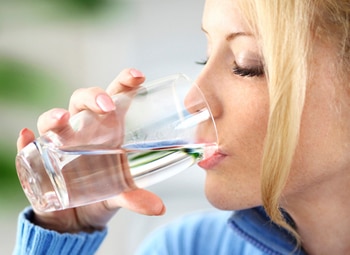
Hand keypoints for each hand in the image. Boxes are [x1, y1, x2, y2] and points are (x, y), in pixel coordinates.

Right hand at [16, 68, 165, 232]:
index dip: (125, 82)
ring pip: (54, 119)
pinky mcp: (42, 159)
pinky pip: (30, 146)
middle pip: (83, 100)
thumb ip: (137, 198)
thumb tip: (159, 208)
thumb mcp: (122, 193)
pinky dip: (27, 141)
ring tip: (61, 119)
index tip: (138, 76)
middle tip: (106, 106)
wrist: (79, 214)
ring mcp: (61, 142)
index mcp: (108, 127)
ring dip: (55, 116)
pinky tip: (28, 138)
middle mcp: (83, 128)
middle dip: (93, 97)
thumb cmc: (104, 190)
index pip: (115, 97)